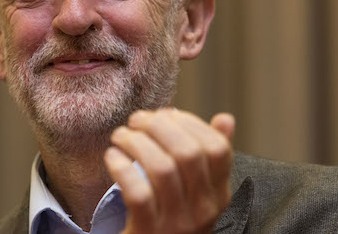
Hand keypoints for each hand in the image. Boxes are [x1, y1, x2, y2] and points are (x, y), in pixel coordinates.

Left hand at [104, 109, 234, 233]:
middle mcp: (204, 211)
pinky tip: (112, 158)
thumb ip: (208, 158)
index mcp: (218, 196)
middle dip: (159, 127)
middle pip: (188, 153)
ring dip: (136, 143)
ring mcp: (177, 224)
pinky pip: (137, 193)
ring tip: (120, 136)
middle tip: (136, 120)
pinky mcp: (149, 232)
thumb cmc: (168, 219)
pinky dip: (122, 168)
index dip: (190, 123)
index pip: (217, 149)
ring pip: (162, 168)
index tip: (165, 114)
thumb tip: (226, 118)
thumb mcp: (195, 192)